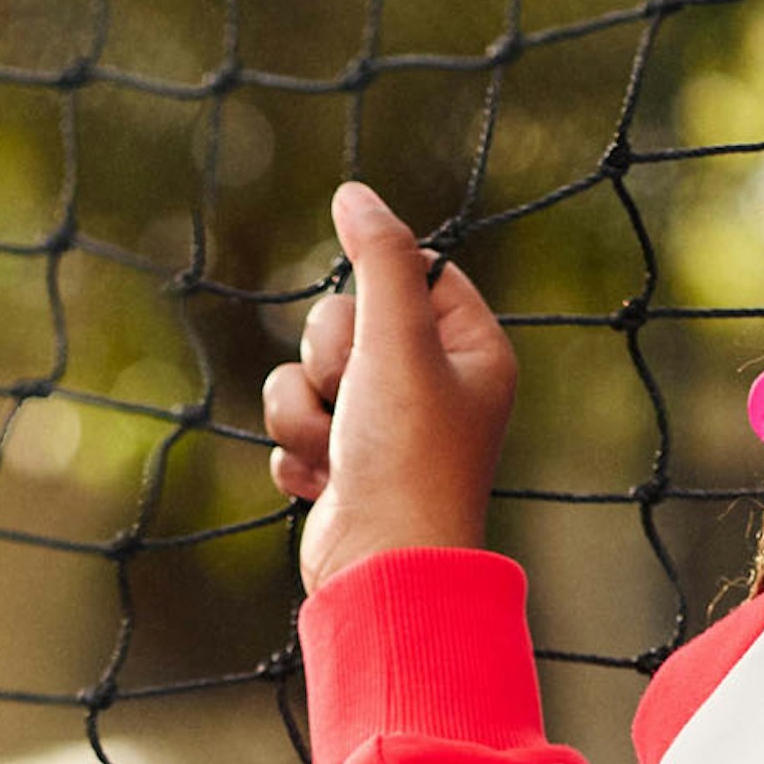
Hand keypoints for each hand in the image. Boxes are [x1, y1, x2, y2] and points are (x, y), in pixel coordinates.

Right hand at [263, 183, 517, 587]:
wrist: (379, 569)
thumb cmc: (406, 457)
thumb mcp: (397, 339)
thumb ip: (378, 257)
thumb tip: (355, 194)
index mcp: (471, 350)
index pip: (412, 272)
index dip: (377, 292)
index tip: (379, 327)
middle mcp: (432, 385)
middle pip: (344, 318)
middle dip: (331, 359)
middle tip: (357, 399)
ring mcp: (382, 427)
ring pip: (305, 370)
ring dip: (304, 410)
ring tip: (339, 452)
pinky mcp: (341, 465)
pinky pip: (292, 422)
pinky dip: (298, 451)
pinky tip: (326, 484)